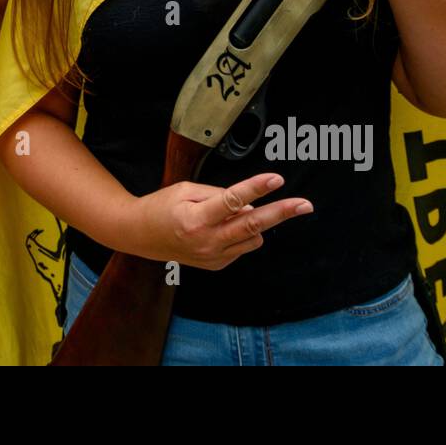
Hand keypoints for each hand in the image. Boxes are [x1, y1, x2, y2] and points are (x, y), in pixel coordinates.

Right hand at [128, 173, 311, 269]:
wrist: (140, 235)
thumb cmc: (161, 207)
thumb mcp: (186, 189)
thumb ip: (219, 195)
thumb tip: (248, 204)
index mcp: (195, 218)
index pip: (232, 201)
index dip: (256, 188)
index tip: (276, 179)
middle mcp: (206, 241)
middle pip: (252, 225)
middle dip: (281, 213)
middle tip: (305, 204)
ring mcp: (212, 256)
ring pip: (252, 238)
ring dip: (254, 222)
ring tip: (237, 211)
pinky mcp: (216, 265)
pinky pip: (242, 247)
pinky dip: (241, 233)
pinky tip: (224, 226)